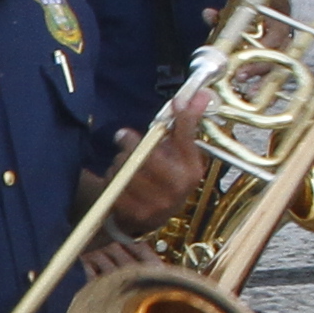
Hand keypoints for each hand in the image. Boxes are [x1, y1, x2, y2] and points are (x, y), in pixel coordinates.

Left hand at [108, 107, 210, 234]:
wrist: (148, 219)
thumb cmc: (163, 178)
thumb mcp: (177, 155)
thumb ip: (183, 127)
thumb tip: (201, 93)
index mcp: (192, 171)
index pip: (187, 138)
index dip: (184, 117)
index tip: (178, 100)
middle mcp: (179, 188)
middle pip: (147, 153)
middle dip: (131, 142)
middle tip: (123, 136)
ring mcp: (159, 204)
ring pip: (127, 168)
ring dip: (119, 162)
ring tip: (123, 165)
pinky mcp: (137, 214)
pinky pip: (115, 185)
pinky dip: (112, 178)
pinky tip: (118, 182)